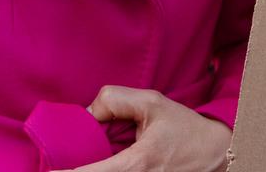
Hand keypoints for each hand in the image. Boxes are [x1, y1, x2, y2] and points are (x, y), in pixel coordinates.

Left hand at [58, 86, 231, 171]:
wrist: (215, 152)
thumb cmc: (184, 127)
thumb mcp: (152, 102)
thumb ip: (114, 101)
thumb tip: (86, 115)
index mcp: (138, 163)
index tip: (51, 171)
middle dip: (81, 167)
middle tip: (64, 161)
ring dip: (96, 165)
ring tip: (96, 153)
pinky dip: (108, 167)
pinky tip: (110, 156)